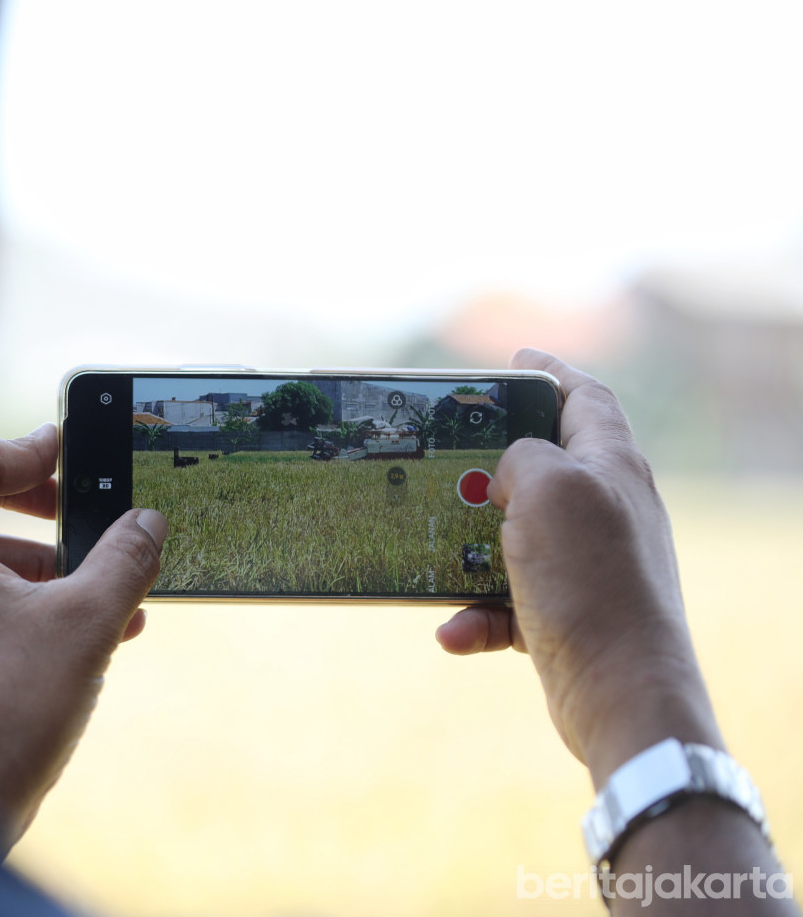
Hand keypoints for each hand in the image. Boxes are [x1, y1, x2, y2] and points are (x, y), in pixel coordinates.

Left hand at [0, 424, 165, 852]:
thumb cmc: (6, 713)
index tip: (72, 449)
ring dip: (38, 556)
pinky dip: (17, 593)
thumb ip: (123, 559)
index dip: (28, 450)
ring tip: (102, 582)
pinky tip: (85, 624)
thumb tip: (149, 521)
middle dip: (34, 503)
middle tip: (78, 506)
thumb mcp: (84, 623)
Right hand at [435, 350, 720, 785]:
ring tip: (432, 552)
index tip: (514, 360)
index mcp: (612, 466)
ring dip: (466, 548)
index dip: (550, 371)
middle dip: (488, 465)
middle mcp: (605, 510)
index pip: (585, 398)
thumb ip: (524, 457)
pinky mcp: (565, 615)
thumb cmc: (590, 579)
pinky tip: (453, 631)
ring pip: (512, 537)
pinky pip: (505, 603)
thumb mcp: (548, 489)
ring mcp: (586, 565)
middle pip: (542, 467)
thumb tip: (510, 474)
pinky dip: (476, 614)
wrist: (620, 691)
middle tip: (442, 457)